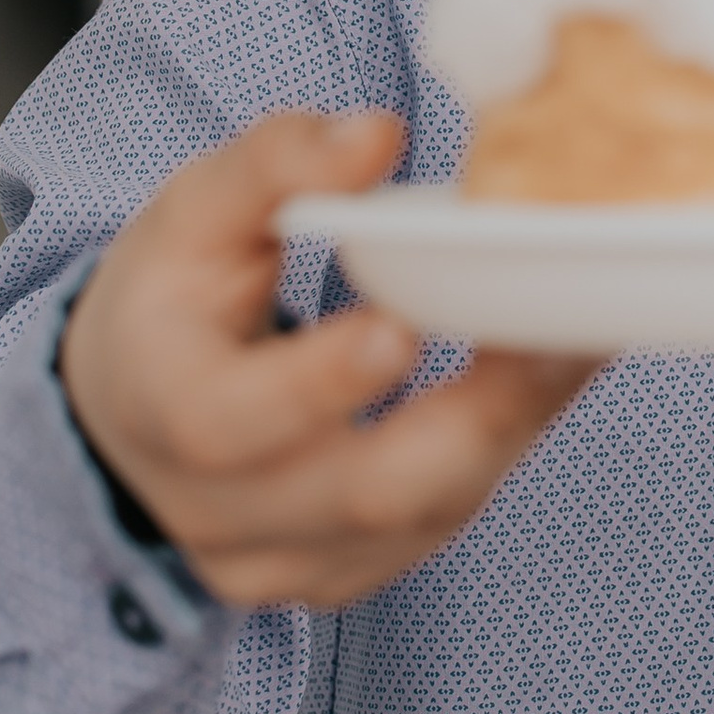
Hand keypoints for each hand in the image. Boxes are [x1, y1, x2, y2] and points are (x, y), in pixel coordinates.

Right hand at [58, 111, 604, 608]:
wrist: (129, 413)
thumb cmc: (172, 298)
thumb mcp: (191, 212)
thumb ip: (275, 164)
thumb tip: (377, 135)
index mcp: (161, 408)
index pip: (228, 421)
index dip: (323, 383)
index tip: (405, 323)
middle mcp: (215, 512)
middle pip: (363, 495)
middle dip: (482, 411)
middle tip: (566, 326)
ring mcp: (282, 563)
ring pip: (423, 518)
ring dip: (515, 425)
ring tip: (584, 335)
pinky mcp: (339, 578)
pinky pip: (438, 527)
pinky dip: (500, 450)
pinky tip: (544, 379)